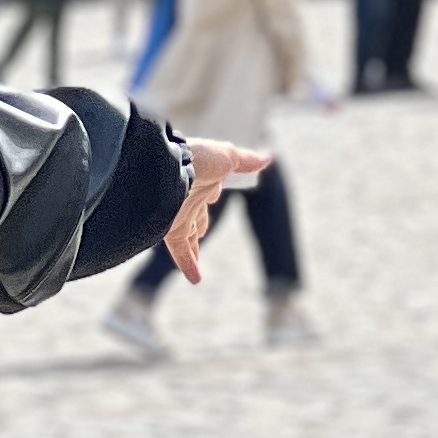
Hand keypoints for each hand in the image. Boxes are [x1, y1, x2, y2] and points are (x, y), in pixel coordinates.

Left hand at [164, 138, 271, 282]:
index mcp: (203, 179)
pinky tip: (196, 280)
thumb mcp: (227, 157)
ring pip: (188, 238)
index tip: (213, 195)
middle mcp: (189, 198)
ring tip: (195, 264)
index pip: (209, 191)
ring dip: (193, 250)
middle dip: (199, 224)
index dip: (211, 193)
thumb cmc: (200, 158)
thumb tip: (268, 158)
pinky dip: (189, 266)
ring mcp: (179, 215)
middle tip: (201, 234)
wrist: (169, 168)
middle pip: (197, 216)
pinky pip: (181, 253)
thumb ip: (246, 160)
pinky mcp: (172, 231)